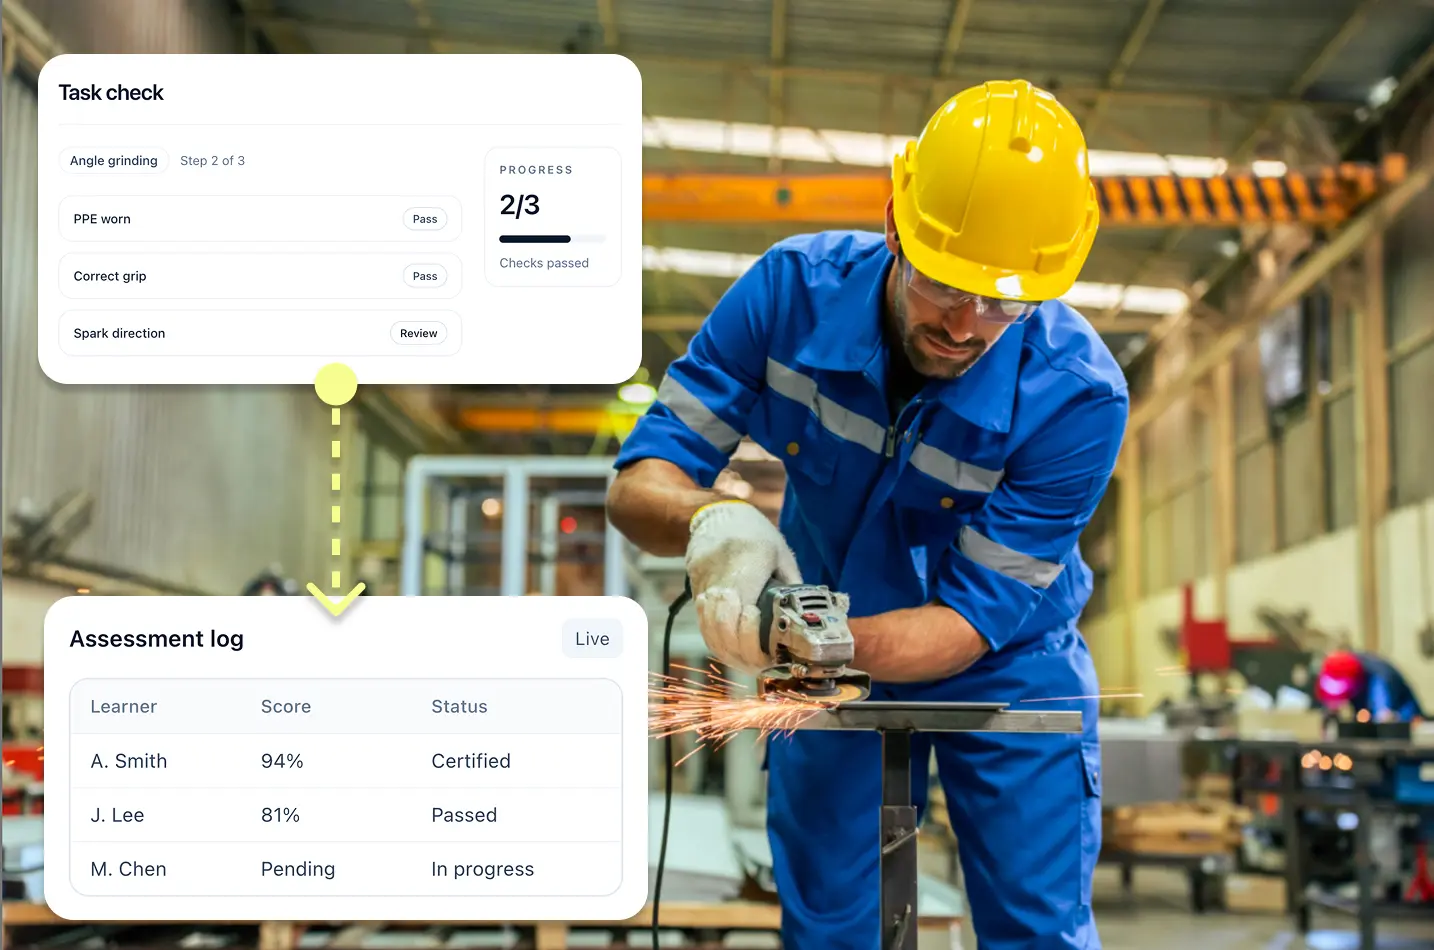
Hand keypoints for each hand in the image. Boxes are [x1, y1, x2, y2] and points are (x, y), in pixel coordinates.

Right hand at [685, 500, 800, 672]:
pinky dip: (719, 643)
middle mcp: (720, 575)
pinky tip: (734, 650)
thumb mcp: (781, 554)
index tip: (771, 644)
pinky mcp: (697, 592)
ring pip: (709, 628)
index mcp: (746, 560)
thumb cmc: (754, 533)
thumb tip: (806, 619)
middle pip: (721, 623)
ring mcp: (704, 584)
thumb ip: (792, 586)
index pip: (739, 605)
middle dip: (743, 649)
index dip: (751, 631)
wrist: (716, 516)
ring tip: (752, 661)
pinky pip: (703, 625)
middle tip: (764, 660)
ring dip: (730, 651)